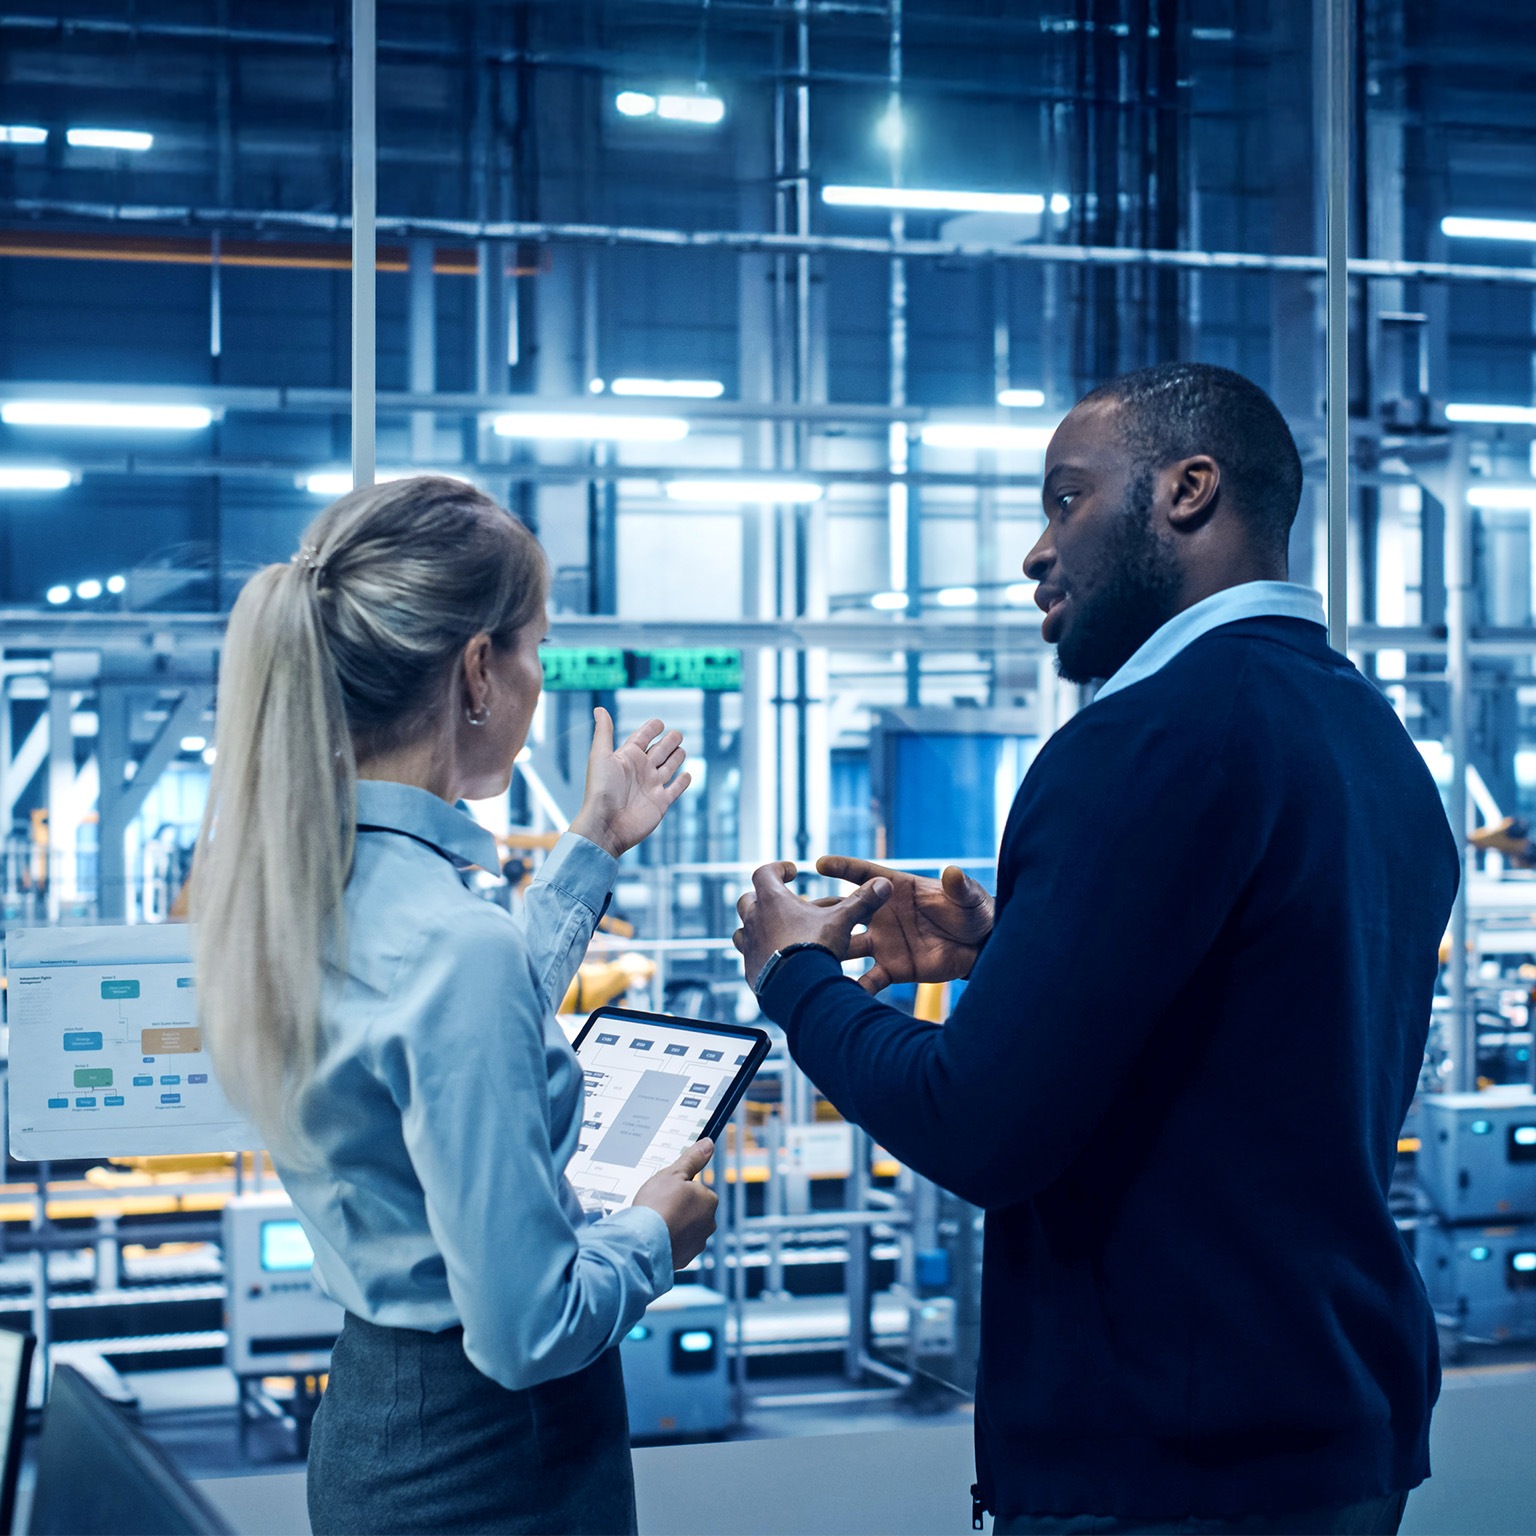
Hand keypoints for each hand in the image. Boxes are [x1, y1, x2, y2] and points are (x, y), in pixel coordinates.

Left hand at [568, 709, 689, 858]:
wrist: (606, 825)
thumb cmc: (600, 790)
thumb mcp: (601, 755)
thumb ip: (604, 731)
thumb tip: (599, 708)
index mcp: (627, 757)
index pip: (643, 737)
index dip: (652, 728)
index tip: (659, 723)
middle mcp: (641, 770)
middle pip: (660, 750)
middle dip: (669, 741)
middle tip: (677, 734)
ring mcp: (652, 786)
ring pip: (670, 767)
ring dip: (677, 757)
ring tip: (681, 750)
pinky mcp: (661, 803)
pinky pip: (675, 789)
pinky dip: (682, 781)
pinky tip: (687, 774)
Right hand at [633, 1139, 718, 1268]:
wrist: (644, 1241)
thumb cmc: (658, 1205)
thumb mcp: (673, 1174)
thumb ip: (692, 1159)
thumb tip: (708, 1144)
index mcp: (709, 1201)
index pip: (698, 1190)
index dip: (680, 1188)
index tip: (666, 1191)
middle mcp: (708, 1223)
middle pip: (693, 1210)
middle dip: (679, 1208)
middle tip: (659, 1205)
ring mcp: (697, 1243)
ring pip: (685, 1229)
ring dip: (674, 1225)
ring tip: (655, 1222)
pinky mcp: (684, 1259)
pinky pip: (677, 1245)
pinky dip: (668, 1241)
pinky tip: (655, 1237)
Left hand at [733, 861, 893, 990]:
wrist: (796, 990)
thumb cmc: (815, 948)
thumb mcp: (841, 921)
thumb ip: (860, 902)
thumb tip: (884, 884)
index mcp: (772, 900)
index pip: (765, 872)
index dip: (778, 869)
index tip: (792, 871)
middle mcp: (754, 920)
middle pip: (748, 899)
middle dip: (764, 899)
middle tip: (784, 904)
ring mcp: (749, 946)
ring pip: (744, 929)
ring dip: (758, 927)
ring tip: (776, 931)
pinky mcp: (750, 970)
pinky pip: (750, 956)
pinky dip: (762, 953)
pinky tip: (779, 959)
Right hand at [815, 855, 993, 993]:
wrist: (980, 949)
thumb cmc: (974, 914)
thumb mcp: (969, 898)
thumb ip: (959, 887)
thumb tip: (953, 872)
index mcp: (897, 890)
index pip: (865, 876)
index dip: (843, 868)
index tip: (820, 863)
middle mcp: (882, 915)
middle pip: (845, 910)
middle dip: (821, 911)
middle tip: (797, 913)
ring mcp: (883, 943)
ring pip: (847, 945)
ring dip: (829, 949)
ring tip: (807, 957)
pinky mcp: (892, 968)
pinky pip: (868, 979)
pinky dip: (854, 987)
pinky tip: (837, 994)